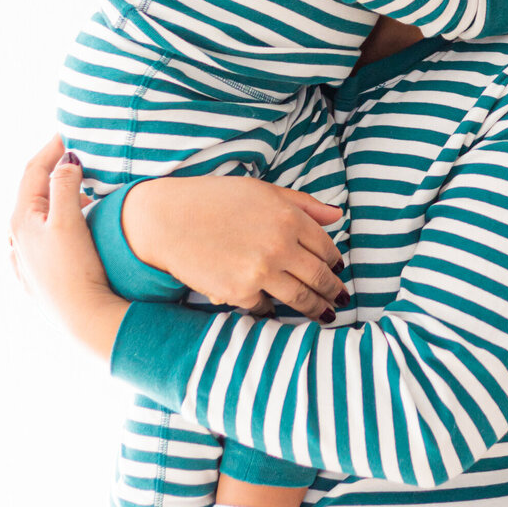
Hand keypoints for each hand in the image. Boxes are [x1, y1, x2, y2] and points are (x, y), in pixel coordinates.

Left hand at [10, 138, 129, 357]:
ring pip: (40, 216)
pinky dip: (59, 222)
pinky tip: (75, 227)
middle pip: (34, 193)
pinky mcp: (38, 274)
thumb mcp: (69, 220)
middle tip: (79, 158)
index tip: (70, 133)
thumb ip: (66, 186)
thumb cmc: (74, 270)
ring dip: (61, 199)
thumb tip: (66, 161)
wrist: (81, 317)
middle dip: (56, 172)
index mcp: (21, 219)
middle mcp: (17, 237)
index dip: (52, 149)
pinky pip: (45, 237)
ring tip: (86, 192)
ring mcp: (26, 258)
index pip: (33, 171)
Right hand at [122, 174, 346, 318]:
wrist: (167, 219)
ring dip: (316, 309)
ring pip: (301, 298)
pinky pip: (266, 306)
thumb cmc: (214, 200)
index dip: (335, 261)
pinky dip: (270, 307)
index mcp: (289, 217)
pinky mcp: (239, 293)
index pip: (326, 247)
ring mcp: (260, 272)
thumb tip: (337, 216)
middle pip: (320, 276)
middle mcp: (280, 246)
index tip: (337, 269)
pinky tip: (277, 309)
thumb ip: (303, 205)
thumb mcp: (262, 191)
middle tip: (340, 299)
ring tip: (325, 315)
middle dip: (333, 291)